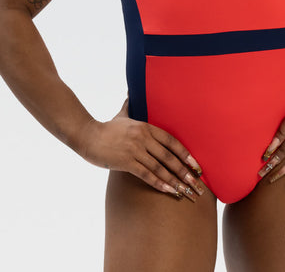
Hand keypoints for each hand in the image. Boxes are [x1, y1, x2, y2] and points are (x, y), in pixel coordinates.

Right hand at [79, 99, 205, 201]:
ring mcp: (135, 150)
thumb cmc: (106, 127)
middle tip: (197, 184)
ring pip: (160, 168)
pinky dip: (160, 184)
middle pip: (169, 156)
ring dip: (175, 181)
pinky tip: (170, 191)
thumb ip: (130, 105)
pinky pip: (147, 175)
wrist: (87, 136)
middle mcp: (144, 138)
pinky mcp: (126, 162)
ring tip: (187, 192)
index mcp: (146, 126)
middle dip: (185, 171)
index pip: (171, 141)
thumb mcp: (121, 114)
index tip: (196, 165)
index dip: (185, 153)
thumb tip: (131, 92)